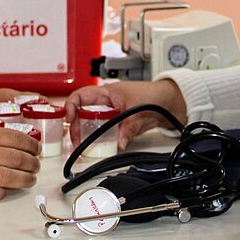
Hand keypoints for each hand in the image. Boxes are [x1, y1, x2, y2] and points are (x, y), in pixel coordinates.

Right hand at [0, 127, 40, 201]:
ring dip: (24, 179)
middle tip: (35, 166)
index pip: (14, 138)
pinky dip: (2, 192)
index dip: (30, 145)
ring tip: (29, 179)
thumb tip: (7, 141)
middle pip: (16, 158)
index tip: (35, 149)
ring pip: (8, 177)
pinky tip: (6, 190)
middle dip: (32, 163)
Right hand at [64, 80, 185, 149]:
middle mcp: (105, 103)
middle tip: (76, 140)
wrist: (170, 102)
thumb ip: (127, 128)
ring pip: (91, 125)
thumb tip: (119, 142)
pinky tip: (100, 147)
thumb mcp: (138, 110)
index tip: (69, 119)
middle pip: (82, 113)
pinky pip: (105, 134)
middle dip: (76, 127)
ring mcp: (110, 114)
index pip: (80, 96)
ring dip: (86, 136)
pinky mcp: (118, 125)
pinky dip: (101, 141)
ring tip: (84, 146)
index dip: (71, 106)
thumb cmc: (153, 94)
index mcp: (106, 92)